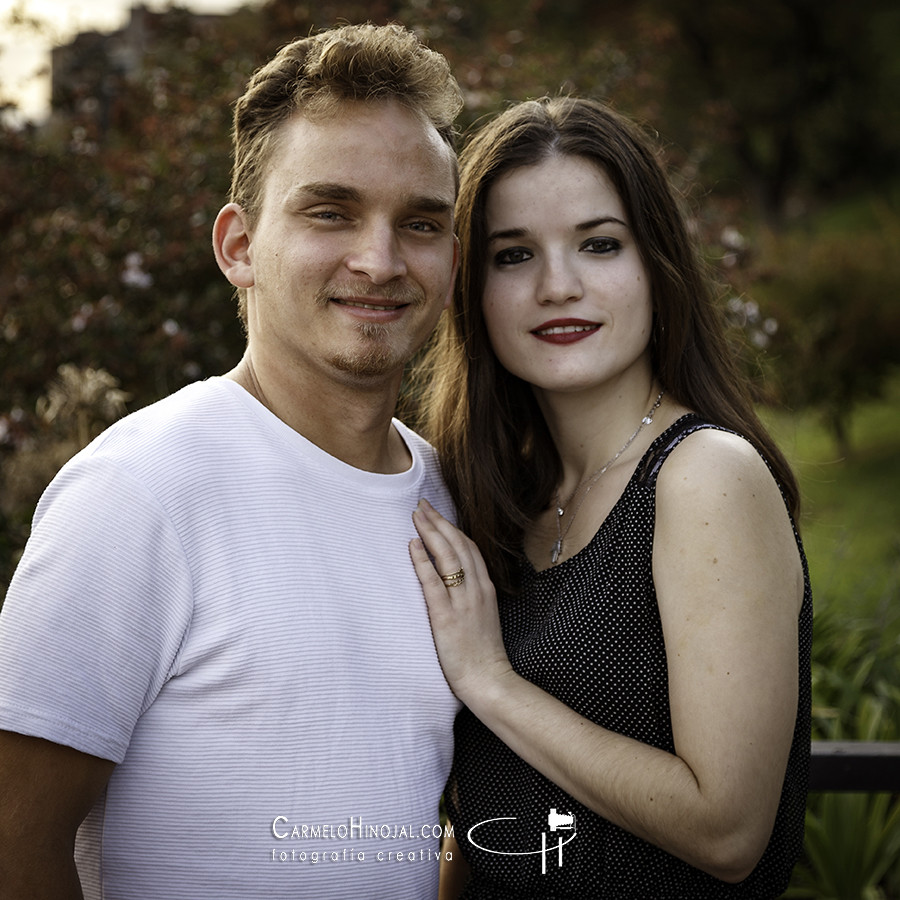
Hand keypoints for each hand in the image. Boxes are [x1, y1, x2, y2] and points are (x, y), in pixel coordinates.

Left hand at [410, 499, 512, 701]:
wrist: (489, 680)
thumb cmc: (483, 653)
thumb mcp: (483, 616)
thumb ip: (472, 596)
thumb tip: (455, 580)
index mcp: (485, 588)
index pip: (469, 548)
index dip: (451, 528)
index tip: (436, 513)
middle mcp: (477, 589)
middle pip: (458, 545)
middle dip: (439, 522)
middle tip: (422, 504)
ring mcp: (463, 601)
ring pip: (447, 557)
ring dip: (430, 532)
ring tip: (416, 516)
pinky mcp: (446, 617)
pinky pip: (433, 582)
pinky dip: (422, 561)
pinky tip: (412, 546)